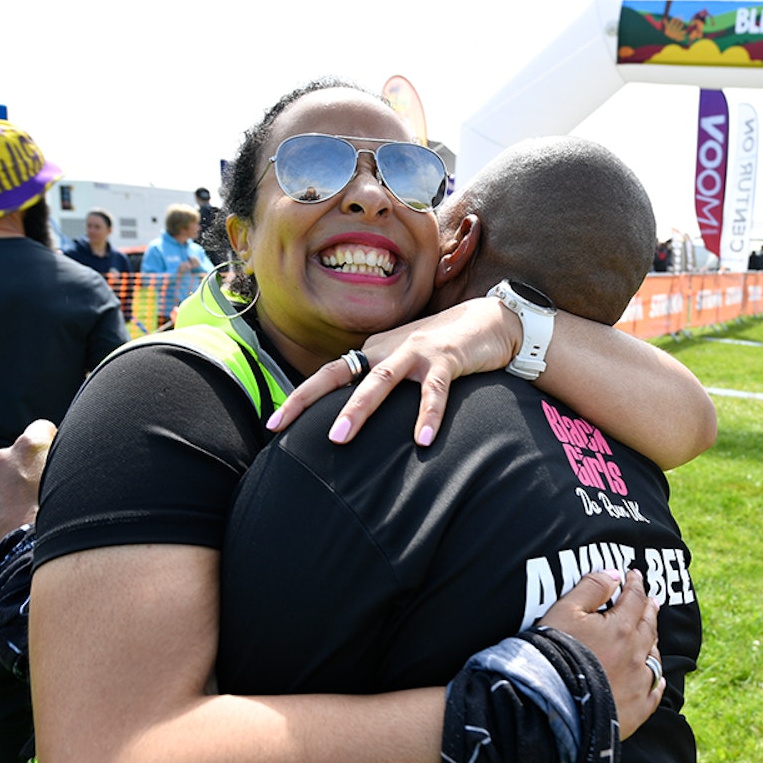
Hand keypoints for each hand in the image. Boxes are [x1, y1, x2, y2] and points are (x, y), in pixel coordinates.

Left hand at [0, 419, 55, 552]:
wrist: (31, 555)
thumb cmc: (61, 517)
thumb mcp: (73, 479)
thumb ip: (65, 458)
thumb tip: (66, 450)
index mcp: (30, 445)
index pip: (41, 429)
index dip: (51, 445)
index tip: (55, 463)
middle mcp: (2, 456)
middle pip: (17, 454)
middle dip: (26, 467)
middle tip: (42, 491)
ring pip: (0, 475)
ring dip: (10, 486)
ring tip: (26, 508)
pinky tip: (12, 518)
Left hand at [265, 297, 519, 445]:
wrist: (490, 320)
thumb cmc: (443, 349)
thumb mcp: (405, 364)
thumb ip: (382, 385)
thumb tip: (353, 421)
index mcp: (374, 351)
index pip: (329, 374)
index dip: (300, 398)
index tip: (273, 425)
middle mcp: (388, 349)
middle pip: (342, 373)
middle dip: (314, 403)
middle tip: (287, 432)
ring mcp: (416, 352)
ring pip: (380, 381)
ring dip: (358, 409)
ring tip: (340, 439)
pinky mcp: (446, 360)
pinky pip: (434, 391)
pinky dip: (427, 415)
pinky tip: (422, 441)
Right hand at [538, 569, 662, 739]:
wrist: (551, 705)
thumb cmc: (554, 655)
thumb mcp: (565, 611)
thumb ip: (591, 589)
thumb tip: (613, 574)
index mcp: (621, 628)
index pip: (634, 599)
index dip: (635, 584)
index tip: (635, 575)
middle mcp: (635, 655)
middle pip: (648, 626)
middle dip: (649, 610)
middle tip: (651, 601)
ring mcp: (638, 684)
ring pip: (654, 658)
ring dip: (653, 643)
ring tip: (652, 635)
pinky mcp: (634, 711)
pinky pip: (653, 694)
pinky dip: (657, 683)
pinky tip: (658, 680)